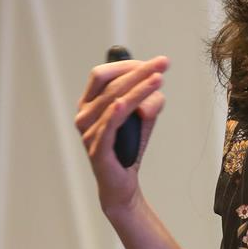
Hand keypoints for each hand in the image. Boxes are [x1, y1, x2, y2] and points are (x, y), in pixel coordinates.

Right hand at [75, 55, 168, 215]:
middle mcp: (84, 115)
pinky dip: (115, 114)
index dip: (127, 65)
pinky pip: (107, 128)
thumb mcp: (142, 118)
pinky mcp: (97, 150)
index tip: (153, 63)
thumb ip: (148, 100)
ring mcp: (88, 133)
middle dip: (139, 72)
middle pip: (111, 85)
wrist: (122, 185)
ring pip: (113, 102)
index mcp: (89, 104)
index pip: (103, 75)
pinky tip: (123, 103)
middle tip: (163, 63)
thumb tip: (155, 85)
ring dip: (138, 89)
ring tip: (158, 79)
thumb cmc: (128, 148)